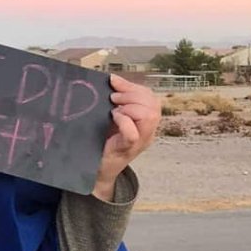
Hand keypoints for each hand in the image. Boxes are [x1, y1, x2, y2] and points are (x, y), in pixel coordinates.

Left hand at [93, 74, 160, 199]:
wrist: (97, 171)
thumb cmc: (104, 143)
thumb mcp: (113, 117)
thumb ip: (118, 101)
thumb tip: (113, 79)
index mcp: (146, 122)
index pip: (151, 97)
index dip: (133, 86)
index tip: (114, 82)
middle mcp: (148, 132)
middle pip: (153, 105)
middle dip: (132, 95)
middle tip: (113, 99)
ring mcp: (140, 142)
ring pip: (149, 116)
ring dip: (129, 107)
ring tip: (114, 110)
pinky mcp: (127, 150)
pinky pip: (133, 134)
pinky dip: (124, 121)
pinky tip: (114, 118)